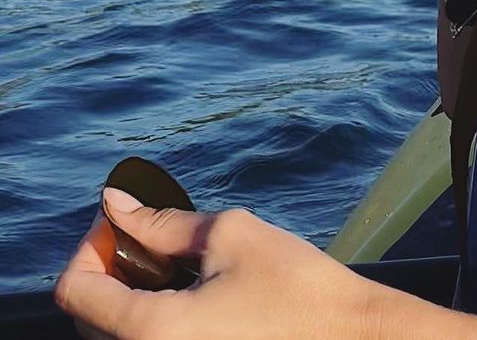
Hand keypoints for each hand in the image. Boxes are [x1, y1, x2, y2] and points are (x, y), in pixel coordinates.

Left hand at [55, 189, 410, 339]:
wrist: (350, 337)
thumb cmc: (295, 286)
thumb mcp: (229, 236)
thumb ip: (162, 222)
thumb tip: (116, 202)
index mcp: (150, 331)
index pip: (74, 291)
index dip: (90, 246)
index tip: (123, 221)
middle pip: (90, 317)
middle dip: (107, 268)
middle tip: (143, 234)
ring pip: (116, 335)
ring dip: (127, 294)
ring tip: (169, 261)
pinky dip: (152, 319)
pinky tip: (188, 292)